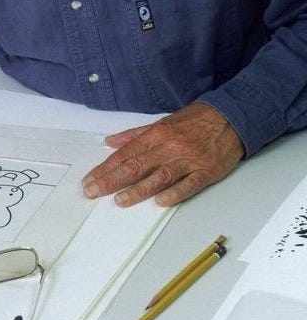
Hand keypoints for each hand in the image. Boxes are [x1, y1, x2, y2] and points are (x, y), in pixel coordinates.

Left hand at [82, 103, 244, 206]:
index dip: (106, 167)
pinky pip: (188, 185)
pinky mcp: (205, 172)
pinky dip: (174, 193)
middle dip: (112, 180)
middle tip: (92, 192)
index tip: (90, 180)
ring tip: (119, 200)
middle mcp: (169, 146)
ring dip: (138, 189)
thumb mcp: (161, 122)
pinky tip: (160, 201)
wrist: (229, 117)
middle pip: (136, 166)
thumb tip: (110, 141)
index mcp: (156, 134)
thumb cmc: (193, 121)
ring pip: (159, 176)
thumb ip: (134, 134)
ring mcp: (187, 160)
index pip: (125, 154)